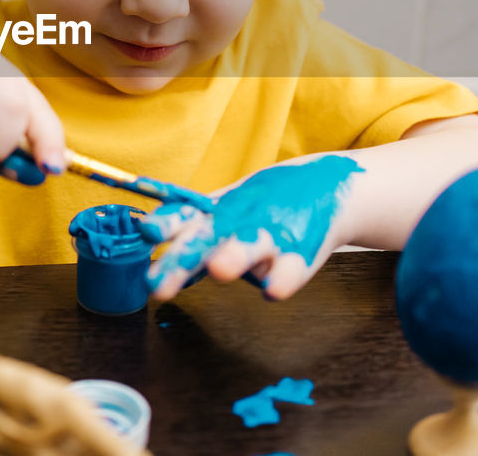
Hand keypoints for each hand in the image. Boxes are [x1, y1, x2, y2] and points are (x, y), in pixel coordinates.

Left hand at [140, 154, 364, 299]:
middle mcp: (240, 222)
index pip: (185, 216)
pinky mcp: (301, 254)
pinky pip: (288, 271)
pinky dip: (281, 280)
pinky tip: (272, 290)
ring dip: (233, 257)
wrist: (331, 187)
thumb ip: (192, 231)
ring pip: (248, 248)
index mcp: (219, 210)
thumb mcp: (228, 209)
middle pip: (206, 240)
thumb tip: (154, 254)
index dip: (166, 223)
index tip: (146, 231)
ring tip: (218, 270)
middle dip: (182, 260)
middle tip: (157, 285)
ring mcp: (270, 235)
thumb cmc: (269, 204)